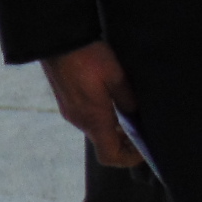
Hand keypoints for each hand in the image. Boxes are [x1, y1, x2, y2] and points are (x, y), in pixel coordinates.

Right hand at [39, 40, 145, 167]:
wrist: (58, 42)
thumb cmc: (88, 58)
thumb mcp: (116, 76)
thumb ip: (127, 99)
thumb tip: (135, 114)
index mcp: (94, 119)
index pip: (110, 155)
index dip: (129, 158)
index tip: (144, 150)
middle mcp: (80, 121)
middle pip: (104, 145)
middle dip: (124, 144)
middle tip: (142, 132)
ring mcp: (71, 113)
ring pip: (96, 132)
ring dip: (113, 131)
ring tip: (130, 117)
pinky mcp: (67, 104)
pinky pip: (87, 120)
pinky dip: (103, 121)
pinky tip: (112, 105)